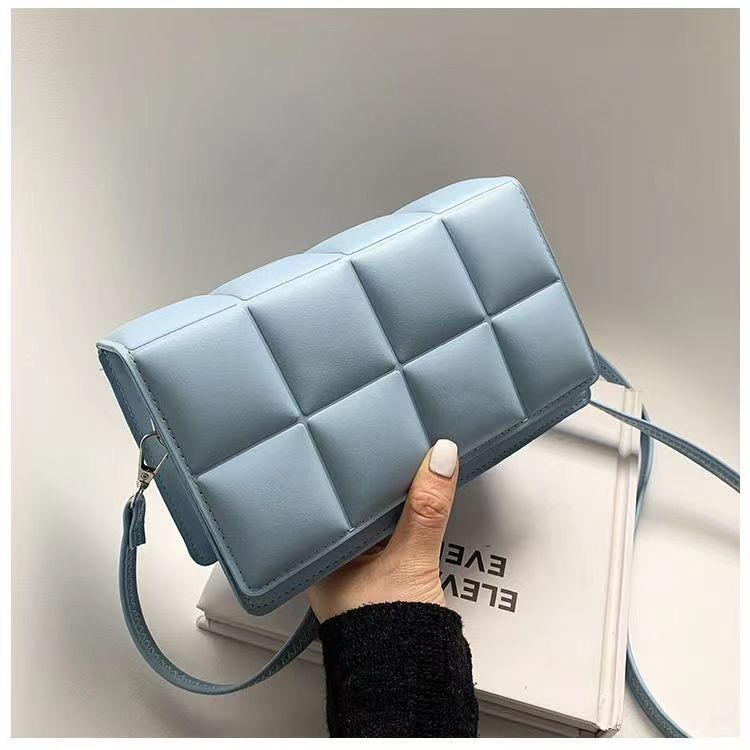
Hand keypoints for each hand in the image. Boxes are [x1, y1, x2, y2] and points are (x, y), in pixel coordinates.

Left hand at [308, 439, 458, 621]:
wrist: (412, 682)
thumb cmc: (388, 634)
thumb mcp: (409, 561)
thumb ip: (425, 510)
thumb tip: (440, 458)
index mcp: (320, 557)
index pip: (331, 498)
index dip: (352, 470)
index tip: (367, 441)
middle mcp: (334, 562)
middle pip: (357, 507)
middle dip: (377, 481)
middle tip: (390, 443)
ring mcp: (359, 571)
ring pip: (378, 521)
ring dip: (395, 500)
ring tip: (406, 464)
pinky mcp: (384, 577)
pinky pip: (394, 535)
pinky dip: (406, 518)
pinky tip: (417, 503)